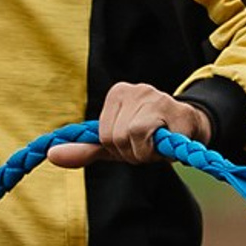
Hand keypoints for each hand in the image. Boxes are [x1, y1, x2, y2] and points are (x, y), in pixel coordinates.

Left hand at [48, 83, 214, 169]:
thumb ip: (84, 150)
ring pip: (131, 137)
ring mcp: (154, 96)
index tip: (135, 144)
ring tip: (159, 144)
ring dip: (147, 152)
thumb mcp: (114, 143)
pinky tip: (170, 141)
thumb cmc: (152, 136)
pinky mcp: (174, 108)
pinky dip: (159, 149)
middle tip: (150, 146)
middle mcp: (134, 89)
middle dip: (133, 152)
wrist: (194, 130)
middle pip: (116, 137)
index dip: (119, 149)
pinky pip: (150, 136)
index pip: (103, 135)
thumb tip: (51, 156)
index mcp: (117, 94)